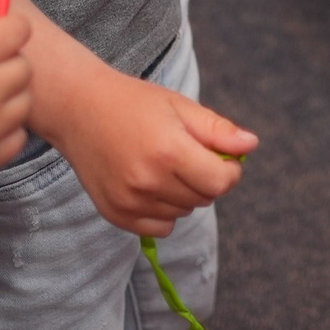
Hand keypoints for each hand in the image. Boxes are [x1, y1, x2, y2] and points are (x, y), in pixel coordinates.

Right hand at [43, 69, 258, 237]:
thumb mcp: (181, 106)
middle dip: (207, 178)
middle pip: (204, 199)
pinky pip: (161, 227)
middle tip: (187, 153)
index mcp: (169, 152)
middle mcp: (148, 182)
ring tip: (164, 164)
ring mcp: (129, 201)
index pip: (221, 182)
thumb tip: (251, 145)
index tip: (222, 156)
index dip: (230, 170)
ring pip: (184, 212)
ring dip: (185, 194)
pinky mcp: (115, 214)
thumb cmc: (134, 103)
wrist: (79, 109)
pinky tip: (152, 183)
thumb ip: (218, 130)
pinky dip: (165, 210)